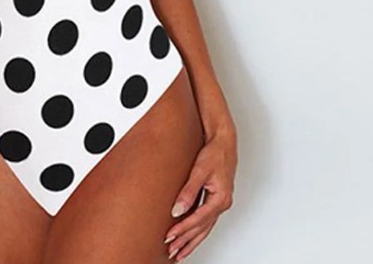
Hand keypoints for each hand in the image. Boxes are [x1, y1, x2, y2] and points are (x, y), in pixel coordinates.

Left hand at [164, 130, 236, 261]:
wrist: (223, 141)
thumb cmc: (214, 153)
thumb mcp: (199, 170)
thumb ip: (188, 191)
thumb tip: (177, 210)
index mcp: (220, 198)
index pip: (198, 220)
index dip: (183, 229)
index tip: (169, 236)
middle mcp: (222, 204)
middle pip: (202, 229)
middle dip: (186, 242)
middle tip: (172, 252)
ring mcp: (220, 203)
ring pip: (205, 228)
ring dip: (192, 241)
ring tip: (180, 252)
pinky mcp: (215, 200)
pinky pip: (206, 221)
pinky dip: (197, 231)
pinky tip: (190, 236)